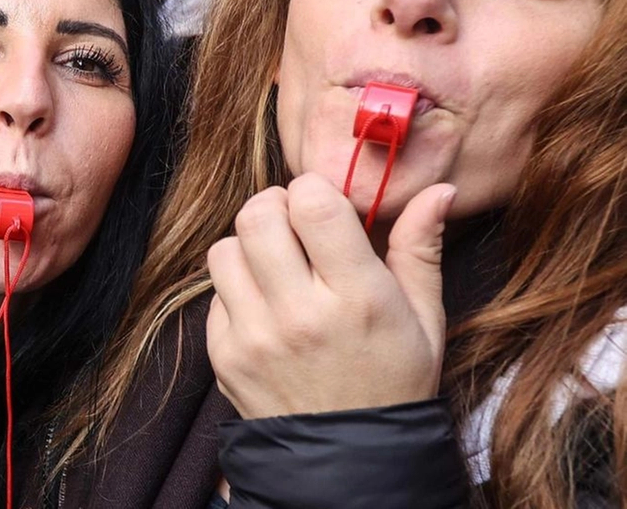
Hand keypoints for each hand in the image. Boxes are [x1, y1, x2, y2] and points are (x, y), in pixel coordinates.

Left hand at [206, 173, 453, 418]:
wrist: (350, 463)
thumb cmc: (394, 382)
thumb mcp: (425, 319)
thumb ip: (421, 248)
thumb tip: (438, 189)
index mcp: (358, 298)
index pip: (311, 203)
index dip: (313, 190)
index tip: (324, 205)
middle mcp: (300, 314)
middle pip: (256, 215)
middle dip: (274, 207)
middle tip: (294, 226)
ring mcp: (255, 337)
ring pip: (224, 249)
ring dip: (249, 247)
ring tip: (279, 268)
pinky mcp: (224, 355)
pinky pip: (214, 294)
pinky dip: (236, 290)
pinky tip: (267, 309)